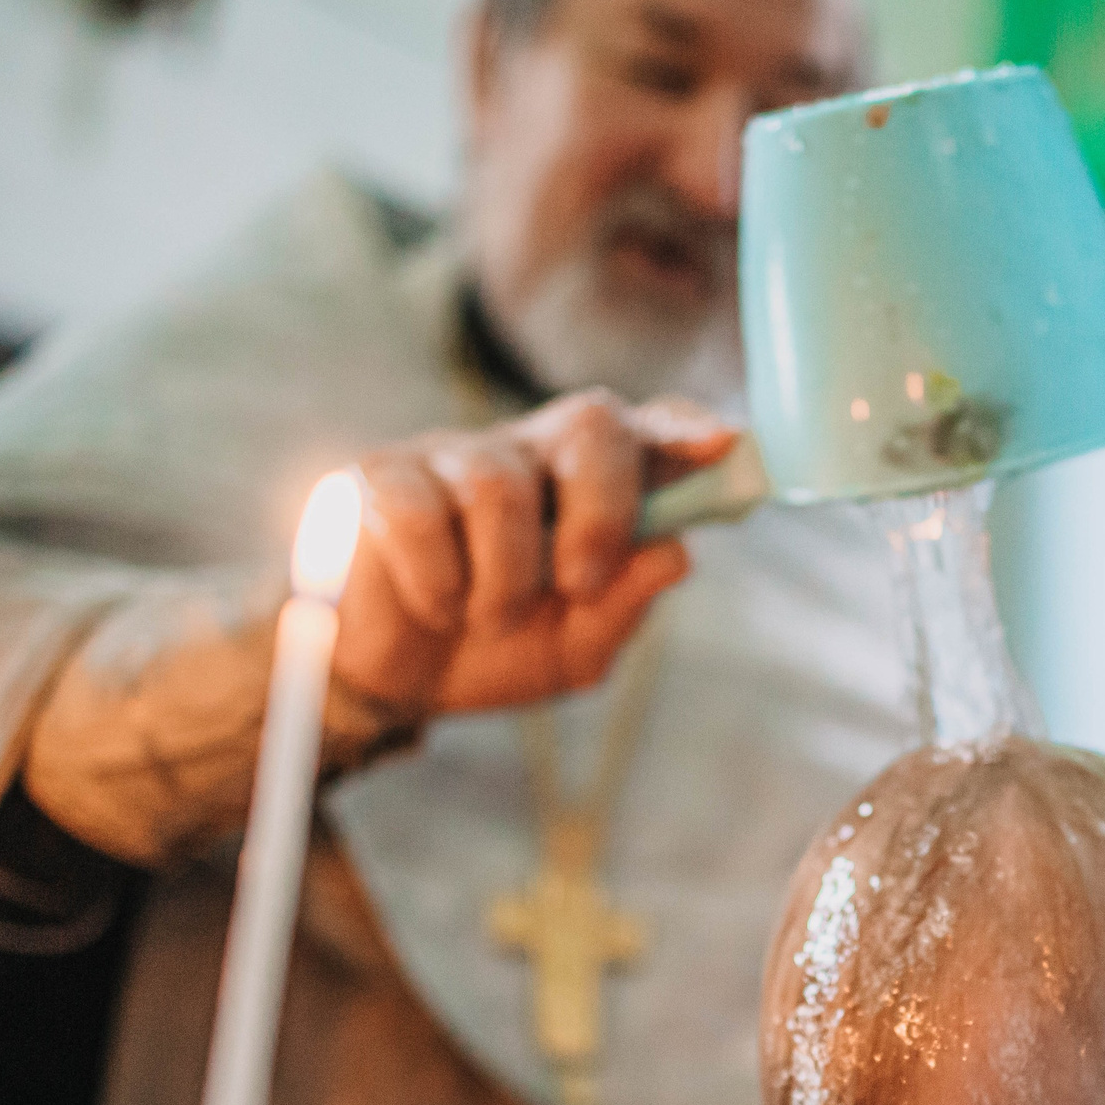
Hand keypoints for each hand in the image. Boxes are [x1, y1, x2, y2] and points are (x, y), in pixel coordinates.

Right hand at [335, 391, 735, 715]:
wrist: (393, 683)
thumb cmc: (496, 650)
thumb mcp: (575, 648)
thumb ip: (625, 604)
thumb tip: (675, 553)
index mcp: (593, 485)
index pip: (650, 430)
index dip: (686, 429)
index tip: (723, 444)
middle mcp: (533, 453)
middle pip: (590, 421)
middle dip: (601, 509)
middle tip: (579, 584)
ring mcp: (456, 454)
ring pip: (501, 483)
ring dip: (504, 577)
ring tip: (488, 619)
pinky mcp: (381, 474)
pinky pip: (418, 509)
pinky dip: (436, 578)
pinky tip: (434, 605)